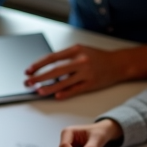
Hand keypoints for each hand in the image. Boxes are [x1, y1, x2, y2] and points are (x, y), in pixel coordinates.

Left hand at [25, 44, 146, 99]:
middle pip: (55, 70)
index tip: (28, 70)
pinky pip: (75, 90)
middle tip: (28, 82)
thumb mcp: (81, 51)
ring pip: (63, 82)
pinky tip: (56, 96)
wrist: (118, 64)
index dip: (38, 65)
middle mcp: (80, 61)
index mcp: (75, 50)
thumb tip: (45, 67)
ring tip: (38, 91)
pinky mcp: (91, 84)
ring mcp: (86, 73)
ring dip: (48, 87)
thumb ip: (65, 57)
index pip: (52, 57)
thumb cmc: (97, 57)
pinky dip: (64, 93)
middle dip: (39, 77)